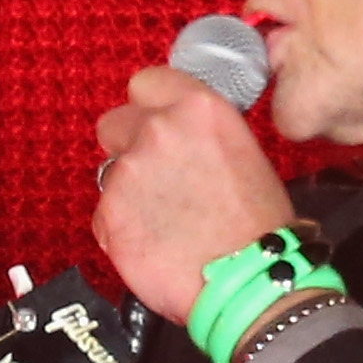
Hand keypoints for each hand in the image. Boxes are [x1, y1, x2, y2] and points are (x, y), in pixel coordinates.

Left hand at [91, 64, 298, 322]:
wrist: (247, 280)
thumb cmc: (258, 224)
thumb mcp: (242, 152)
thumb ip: (198, 133)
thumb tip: (174, 134)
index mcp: (198, 108)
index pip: (146, 82)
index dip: (149, 107)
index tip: (155, 123)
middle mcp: (158, 130)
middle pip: (113, 122)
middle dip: (127, 146)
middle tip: (156, 178)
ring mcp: (128, 171)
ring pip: (109, 173)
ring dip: (127, 191)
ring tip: (164, 221)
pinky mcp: (108, 213)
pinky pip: (104, 214)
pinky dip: (121, 228)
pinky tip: (154, 243)